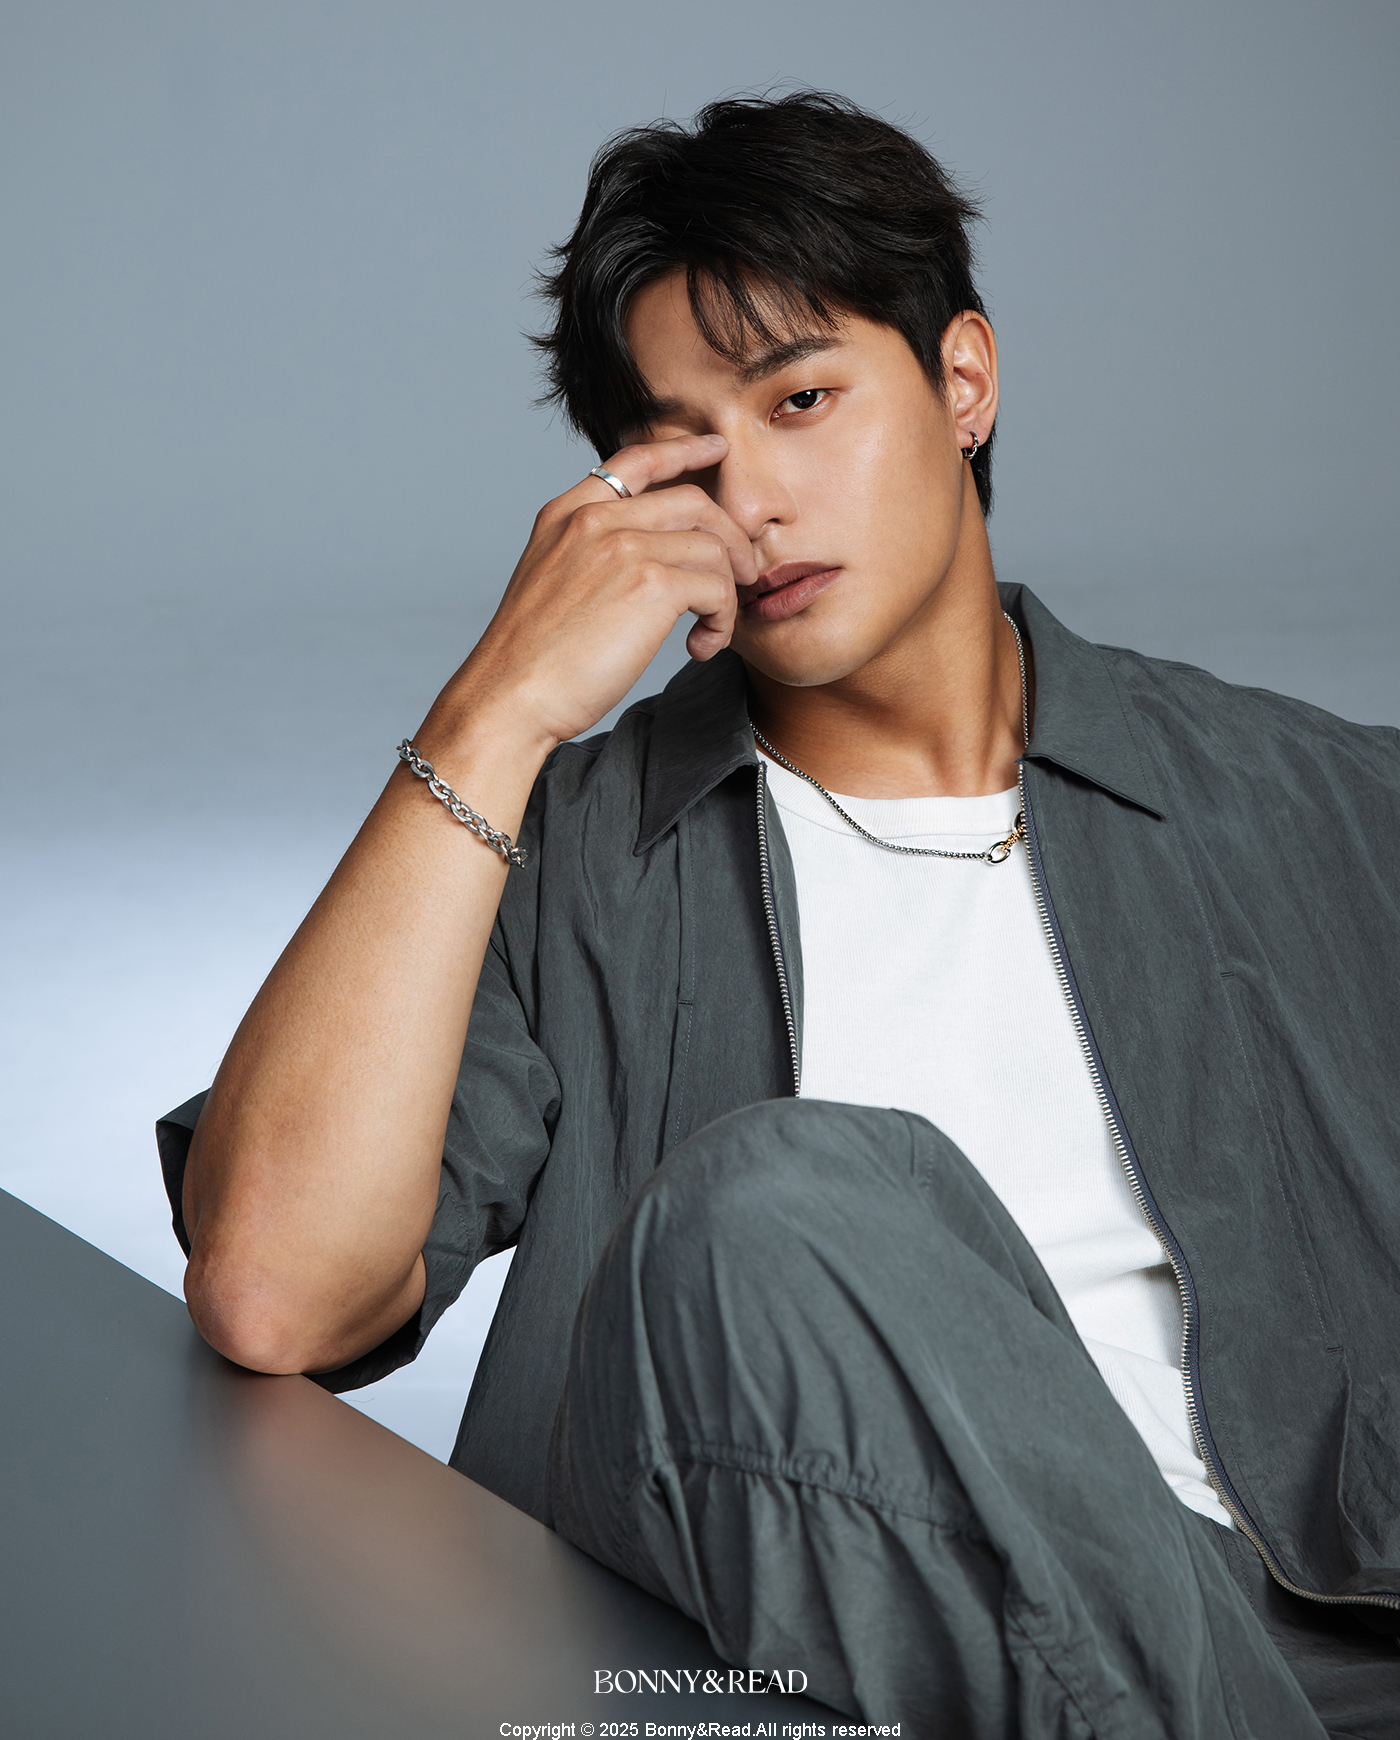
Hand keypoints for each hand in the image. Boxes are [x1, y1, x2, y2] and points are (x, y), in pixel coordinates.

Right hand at [435, 433, 754, 752]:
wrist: (509, 695)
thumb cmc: (532, 659)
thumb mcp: (550, 583)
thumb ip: (588, 555)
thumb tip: (643, 561)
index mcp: (566, 513)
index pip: (634, 461)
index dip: (683, 450)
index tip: (716, 449)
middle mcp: (594, 519)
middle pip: (692, 501)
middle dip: (730, 538)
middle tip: (744, 574)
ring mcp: (623, 546)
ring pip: (712, 549)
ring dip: (726, 594)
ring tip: (711, 630)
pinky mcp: (650, 584)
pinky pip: (717, 588)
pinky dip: (722, 621)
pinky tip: (700, 647)